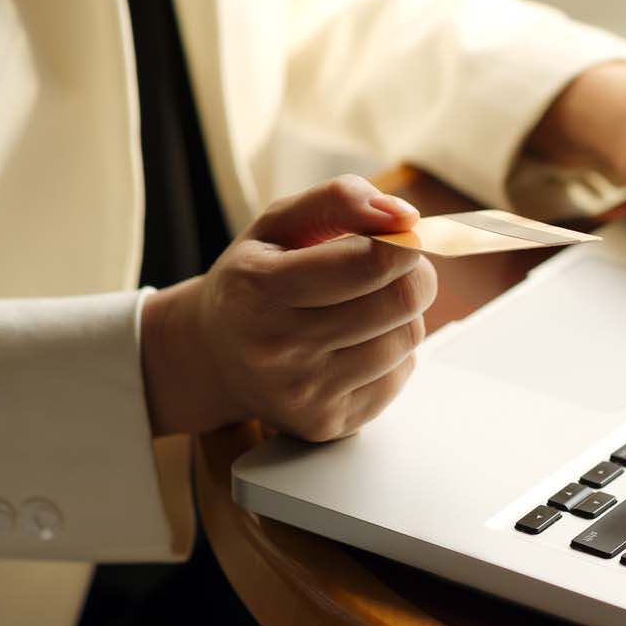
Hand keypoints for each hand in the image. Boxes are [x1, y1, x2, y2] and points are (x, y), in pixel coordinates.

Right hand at [140, 175, 436, 438]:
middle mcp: (277, 347)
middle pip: (401, 300)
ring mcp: (303, 393)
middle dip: (412, 274)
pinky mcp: (328, 424)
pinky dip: (391, 354)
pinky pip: (400, 375)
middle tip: (391, 268)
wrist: (213, 357)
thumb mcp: (278, 224)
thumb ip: (338, 201)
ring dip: (401, 316)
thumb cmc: (253, 282)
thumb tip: (404, 214)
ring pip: (408, 339)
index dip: (403, 242)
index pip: (371, 261)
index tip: (399, 235)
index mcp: (260, 288)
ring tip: (361, 309)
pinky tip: (353, 346)